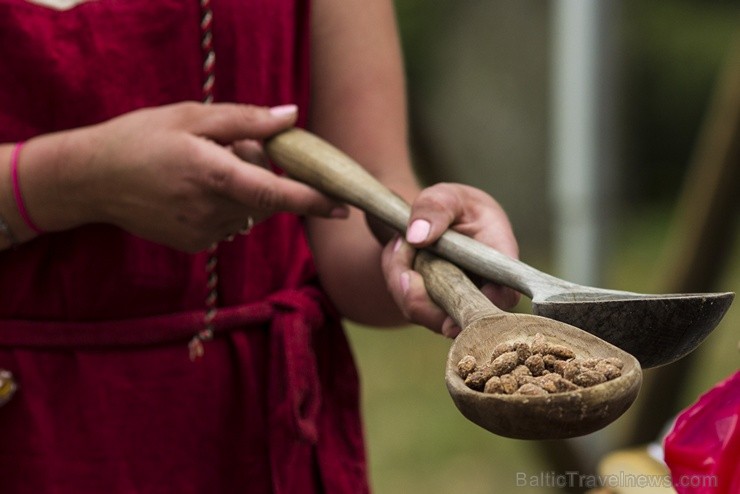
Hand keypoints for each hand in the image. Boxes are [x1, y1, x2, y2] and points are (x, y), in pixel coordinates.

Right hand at [27, 102, 346, 251]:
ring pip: (249, 211)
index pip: (277, 192)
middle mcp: (213, 211)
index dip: (313, 200)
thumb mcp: (192, 116)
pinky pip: (229, 223)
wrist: (93, 180)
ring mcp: (203, 233)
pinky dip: (225, 206)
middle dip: (263, 174)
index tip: (343, 206)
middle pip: (266, 197)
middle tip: (228, 150)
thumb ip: (246, 120)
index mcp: (214, 176)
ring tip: (202, 170)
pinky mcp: (195, 245)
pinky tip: (192, 192)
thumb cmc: (141, 138)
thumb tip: (292, 118)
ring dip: (243, 191)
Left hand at [381, 183, 519, 336]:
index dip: (487, 304)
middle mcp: (480, 287)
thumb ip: (435, 208)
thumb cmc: (448, 205)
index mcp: (497, 258)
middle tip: (406, 276)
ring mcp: (455, 301)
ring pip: (427, 315)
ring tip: (401, 245)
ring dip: (404, 284)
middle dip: (426, 302)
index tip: (458, 296)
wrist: (426, 219)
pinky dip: (396, 279)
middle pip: (460, 318)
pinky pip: (408, 305)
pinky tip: (399, 252)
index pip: (505, 294)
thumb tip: (417, 236)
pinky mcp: (432, 307)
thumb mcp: (445, 195)